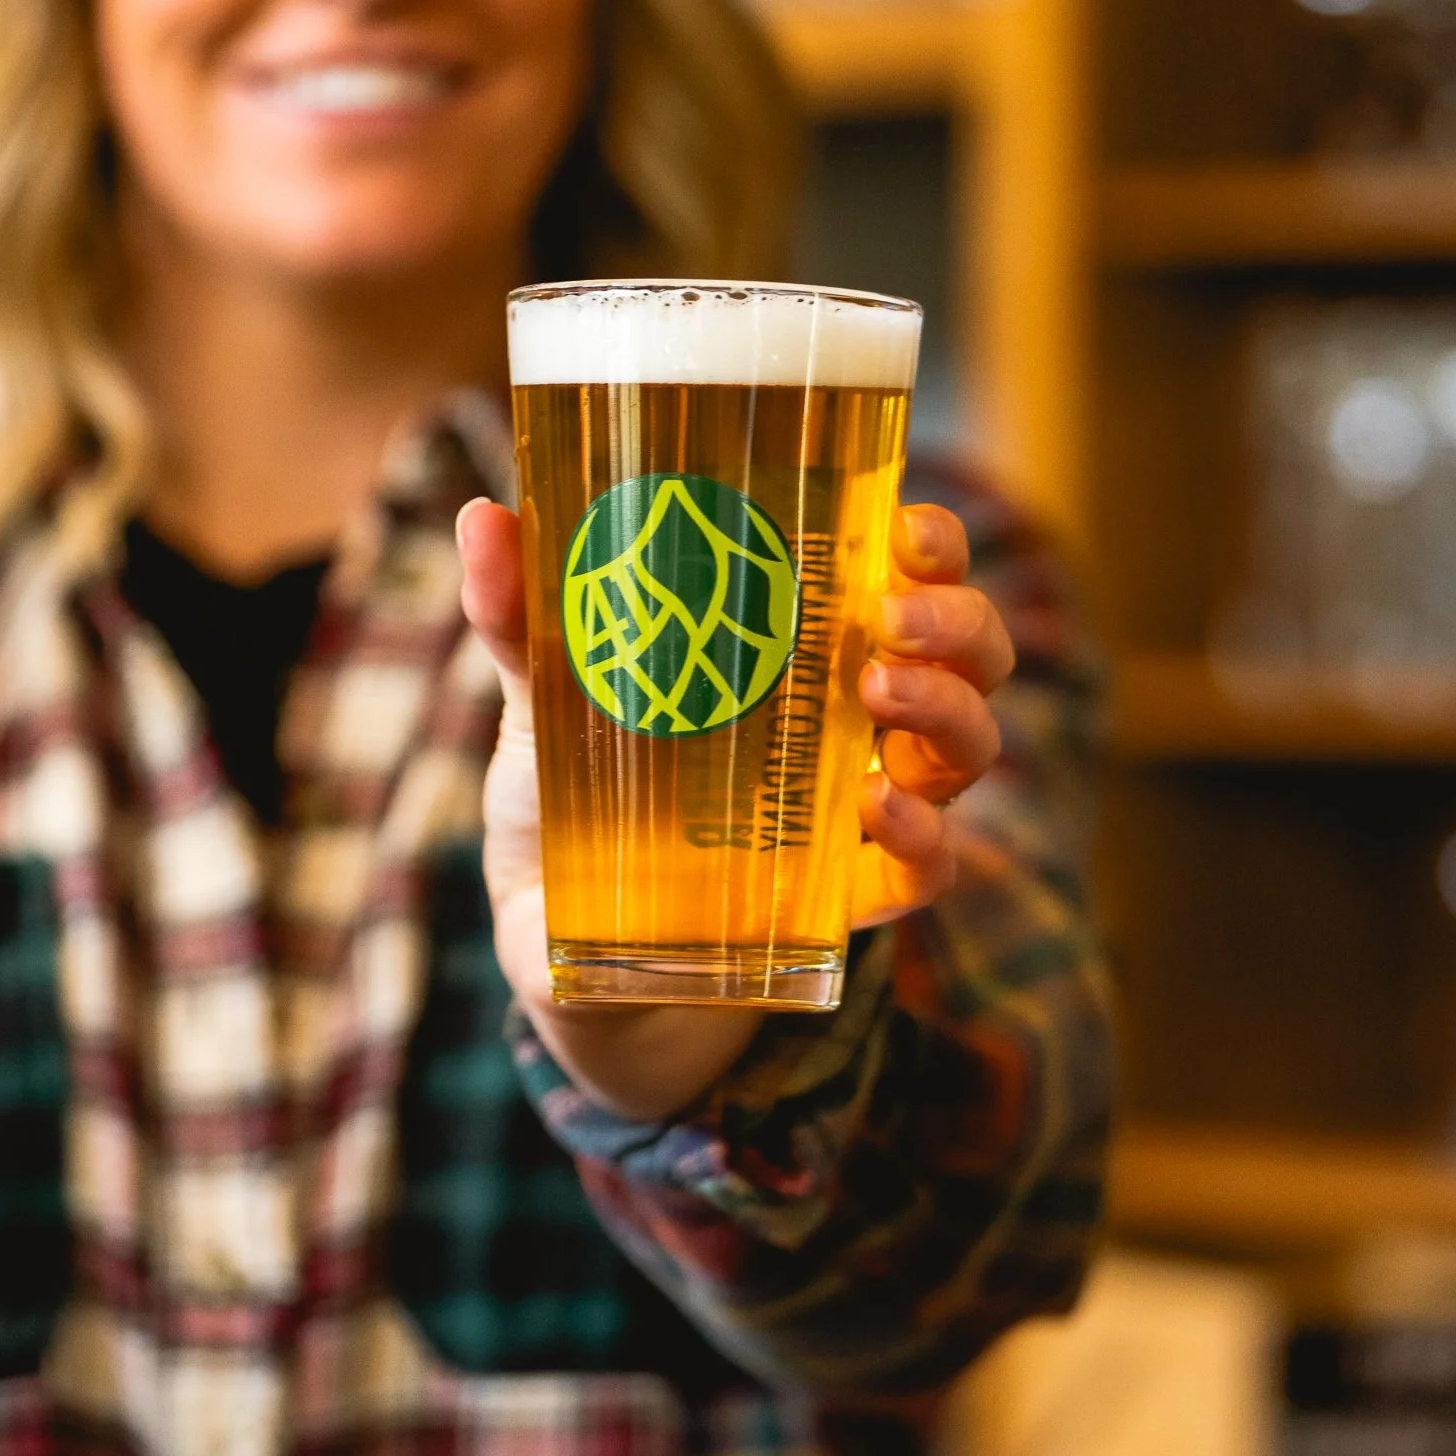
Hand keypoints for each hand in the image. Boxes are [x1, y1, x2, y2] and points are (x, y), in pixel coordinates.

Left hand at [456, 496, 1012, 1122]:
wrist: (553, 939)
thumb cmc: (565, 796)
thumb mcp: (540, 699)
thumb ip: (520, 614)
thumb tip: (483, 516)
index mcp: (800, 643)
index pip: (909, 571)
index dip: (931, 543)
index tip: (904, 531)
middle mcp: (854, 719)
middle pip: (972, 651)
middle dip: (958, 622)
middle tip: (890, 621)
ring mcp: (862, 811)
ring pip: (971, 749)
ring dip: (949, 714)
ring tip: (880, 698)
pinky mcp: (846, 902)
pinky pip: (930, 871)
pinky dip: (927, 842)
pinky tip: (881, 816)